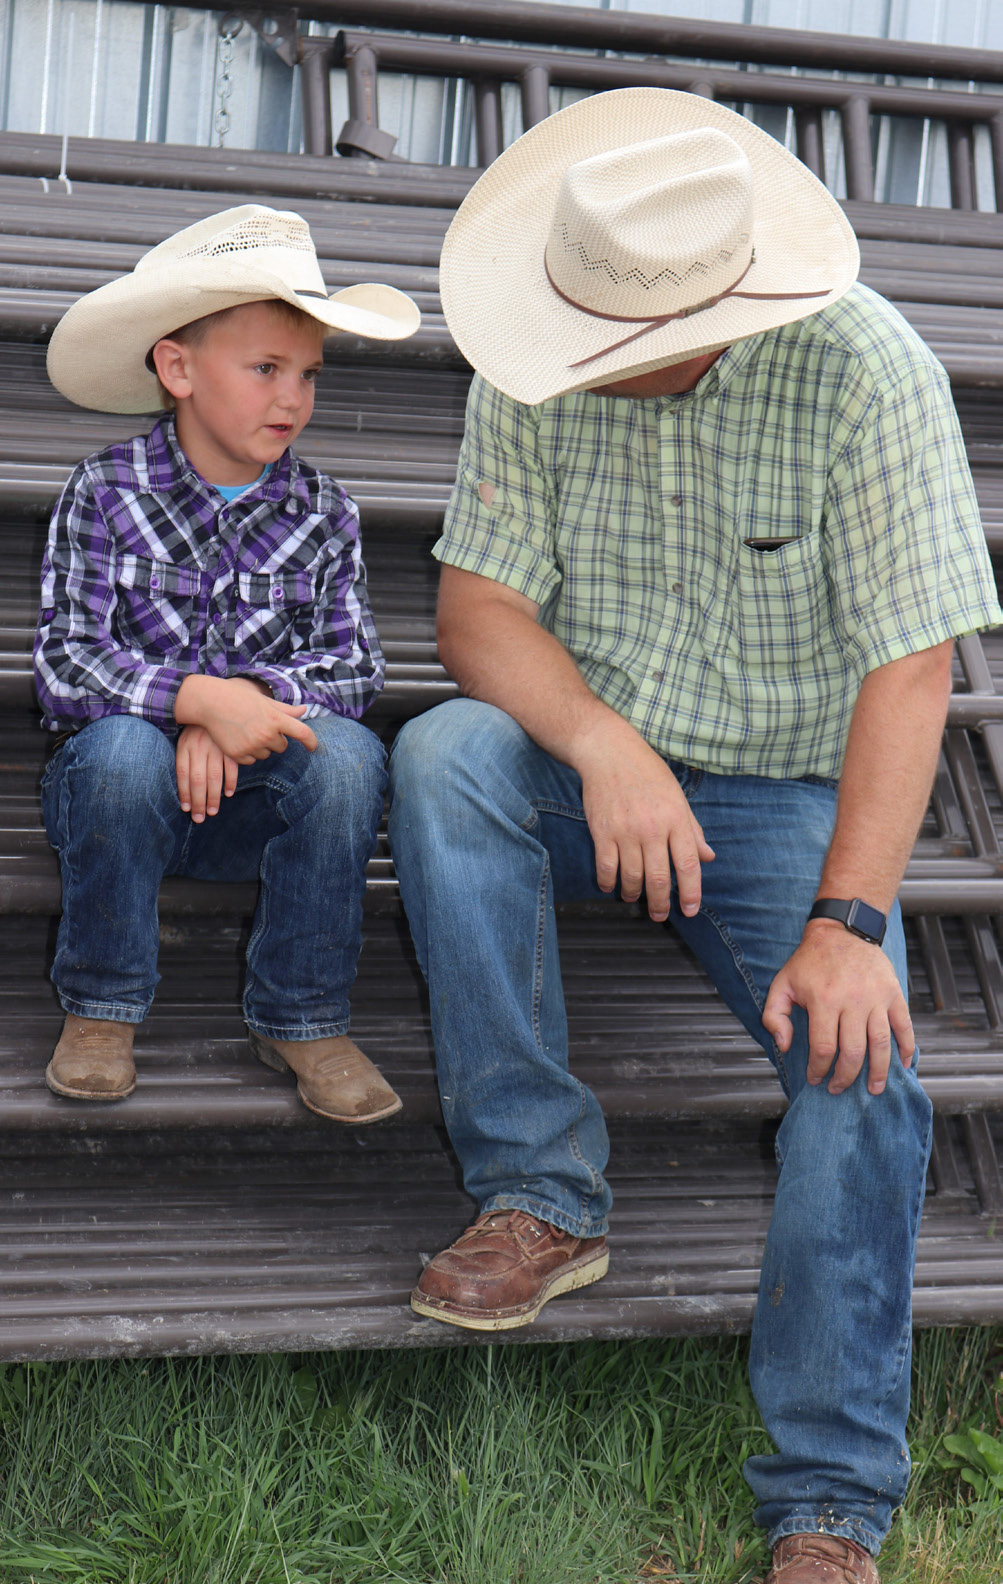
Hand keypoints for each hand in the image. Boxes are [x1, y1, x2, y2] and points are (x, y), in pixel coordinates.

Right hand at [174, 675, 317, 762]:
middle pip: (282, 747)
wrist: (211, 702)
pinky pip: (251, 761)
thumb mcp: (265, 701)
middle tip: (259, 726)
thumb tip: (305, 709)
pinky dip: (247, 754)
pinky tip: (237, 739)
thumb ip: (286, 709)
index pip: (303, 733)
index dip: (311, 742)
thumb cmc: (240, 698)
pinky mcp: (239, 755)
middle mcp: (267, 734)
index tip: (313, 747)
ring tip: (246, 731)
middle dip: (275, 739)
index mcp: (276, 718)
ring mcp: (253, 745)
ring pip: (266, 755)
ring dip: (260, 747)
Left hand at [176, 726, 239, 821]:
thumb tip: (184, 787)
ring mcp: (216, 747)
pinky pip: (231, 767)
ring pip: (214, 777)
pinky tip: (228, 794)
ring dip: (213, 797)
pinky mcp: (231, 746)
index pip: (183, 774)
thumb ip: (185, 759)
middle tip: (200, 818)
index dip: (184, 794)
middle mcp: (199, 748)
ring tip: (212, 812)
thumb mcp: (186, 739)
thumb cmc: (199, 728)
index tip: (186, 809)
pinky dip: (230, 782)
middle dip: (198, 801)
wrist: (215, 703)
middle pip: (197, 780)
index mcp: (185, 746)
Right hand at [576, 729, 713, 921]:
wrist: (609, 752)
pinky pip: (606, 867)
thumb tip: (708, 856)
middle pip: (659, 878)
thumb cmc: (647, 773)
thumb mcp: (677, 797)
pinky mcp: (602, 831)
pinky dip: (609, 882)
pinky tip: (611, 886)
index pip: (689, 864)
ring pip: (632, 877)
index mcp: (676, 818)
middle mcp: (653, 828)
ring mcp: (626, 831)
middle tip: (660, 915)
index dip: (691, 892)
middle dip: (661, 903)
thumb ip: (692, 830)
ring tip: (634, 898)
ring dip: (634, 894)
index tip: (690, 909)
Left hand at [762, 921, 914, 1095]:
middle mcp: (853, 1001)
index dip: (819, 1069)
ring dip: (878, 1072)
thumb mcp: (782, 983)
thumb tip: (783, 1045)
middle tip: (839, 1088)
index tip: (816, 1079)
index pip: (824, 1048)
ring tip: (874, 1090)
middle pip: (853, 1052)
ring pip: (880, 1044)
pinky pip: (904, 1026)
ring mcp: (877, 998)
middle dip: (846, 1077)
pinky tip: (904, 1065)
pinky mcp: (894, 994)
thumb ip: (774, 1016)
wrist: (842, 930)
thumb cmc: (810, 961)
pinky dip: (907, 1048)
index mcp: (824, 1000)